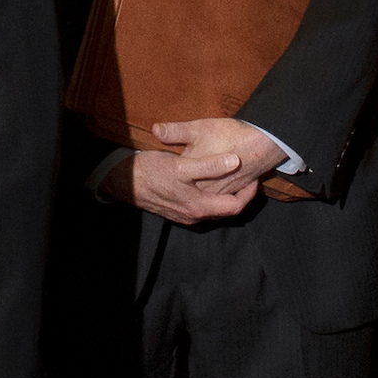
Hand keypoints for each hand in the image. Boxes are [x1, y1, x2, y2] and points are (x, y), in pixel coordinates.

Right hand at [96, 119, 286, 224]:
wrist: (123, 181)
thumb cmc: (151, 172)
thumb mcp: (181, 166)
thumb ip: (209, 165)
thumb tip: (235, 161)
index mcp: (199, 207)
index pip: (235, 207)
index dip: (249, 193)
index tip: (254, 176)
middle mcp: (194, 215)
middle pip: (226, 208)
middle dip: (239, 192)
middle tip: (247, 173)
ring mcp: (185, 213)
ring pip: (214, 206)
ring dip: (225, 192)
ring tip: (233, 173)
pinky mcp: (178, 207)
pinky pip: (202, 202)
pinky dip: (212, 192)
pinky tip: (210, 178)